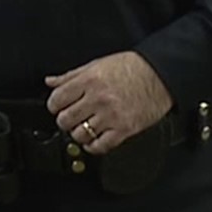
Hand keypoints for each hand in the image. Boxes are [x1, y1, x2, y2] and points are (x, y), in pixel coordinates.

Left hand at [46, 51, 172, 154]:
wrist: (160, 74)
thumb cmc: (131, 67)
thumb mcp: (97, 64)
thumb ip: (71, 75)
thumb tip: (51, 81)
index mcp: (90, 80)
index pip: (57, 99)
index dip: (53, 105)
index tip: (57, 107)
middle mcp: (98, 99)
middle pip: (65, 119)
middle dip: (64, 120)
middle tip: (70, 118)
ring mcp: (111, 116)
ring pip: (80, 135)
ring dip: (78, 134)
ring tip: (83, 127)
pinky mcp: (124, 129)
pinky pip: (101, 146)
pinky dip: (93, 146)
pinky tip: (94, 140)